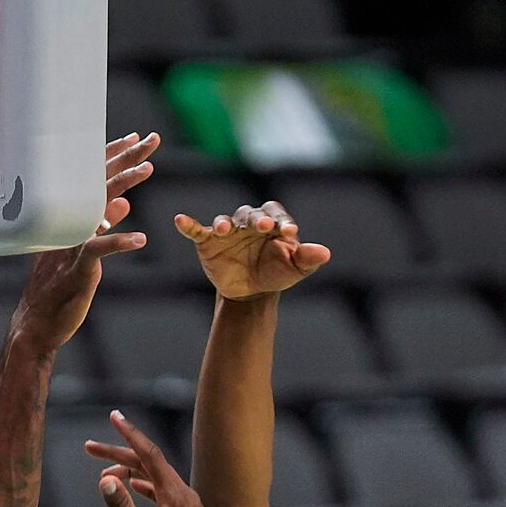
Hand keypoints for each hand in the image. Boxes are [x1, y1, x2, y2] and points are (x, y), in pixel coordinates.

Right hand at [14, 133, 157, 350]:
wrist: (37, 322)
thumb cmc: (58, 285)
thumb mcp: (83, 247)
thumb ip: (103, 223)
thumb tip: (124, 202)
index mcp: (70, 216)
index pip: (93, 178)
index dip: (114, 156)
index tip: (135, 138)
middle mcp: (69, 222)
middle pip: (99, 181)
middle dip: (126, 158)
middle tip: (150, 139)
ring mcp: (71, 242)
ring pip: (98, 206)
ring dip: (123, 185)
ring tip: (148, 169)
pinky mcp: (78, 268)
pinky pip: (99, 250)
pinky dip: (119, 242)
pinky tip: (141, 240)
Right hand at [85, 412, 207, 506]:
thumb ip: (121, 506)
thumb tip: (105, 478)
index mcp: (178, 497)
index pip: (151, 455)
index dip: (130, 435)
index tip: (114, 416)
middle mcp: (187, 496)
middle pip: (149, 465)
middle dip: (119, 454)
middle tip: (89, 447)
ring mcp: (188, 506)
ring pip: (155, 478)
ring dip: (129, 472)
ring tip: (103, 471)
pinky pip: (162, 491)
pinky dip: (143, 486)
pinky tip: (129, 485)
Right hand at [174, 202, 329, 300]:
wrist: (251, 292)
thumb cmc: (276, 273)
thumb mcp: (295, 269)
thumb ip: (307, 258)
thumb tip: (325, 253)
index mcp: (271, 223)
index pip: (276, 213)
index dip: (281, 220)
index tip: (289, 232)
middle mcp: (248, 222)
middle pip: (249, 214)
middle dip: (255, 219)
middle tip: (261, 226)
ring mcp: (227, 231)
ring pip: (225, 220)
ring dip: (224, 222)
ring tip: (225, 229)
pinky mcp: (208, 241)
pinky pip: (197, 230)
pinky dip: (188, 225)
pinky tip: (180, 220)